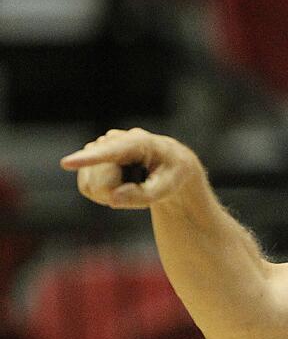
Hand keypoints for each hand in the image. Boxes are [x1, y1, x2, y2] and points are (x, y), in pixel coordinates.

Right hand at [60, 128, 203, 209]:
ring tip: (132, 183)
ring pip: (91, 185)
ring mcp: (98, 147)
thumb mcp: (167, 187)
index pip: (109, 153)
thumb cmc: (170, 173)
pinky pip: (86, 188)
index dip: (88, 159)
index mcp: (138, 142)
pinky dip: (103, 193)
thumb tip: (112, 198)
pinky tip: (120, 183)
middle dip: (118, 193)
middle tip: (142, 187)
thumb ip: (143, 196)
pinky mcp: (89, 158)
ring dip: (111, 193)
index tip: (66, 163)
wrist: (168, 163)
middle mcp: (113, 140)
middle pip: (101, 182)